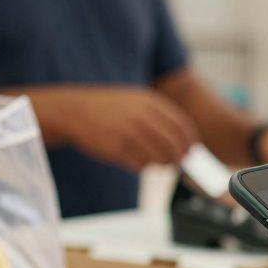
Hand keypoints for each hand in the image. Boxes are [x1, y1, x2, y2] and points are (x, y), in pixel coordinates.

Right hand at [32, 86, 198, 170]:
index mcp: (150, 102)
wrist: (75, 110)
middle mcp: (142, 116)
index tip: (192, 150)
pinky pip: (140, 164)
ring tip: (157, 162)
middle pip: (173, 143)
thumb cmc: (109, 107)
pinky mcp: (117, 148)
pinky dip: (144, 166)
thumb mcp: (136, 100)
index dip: (190, 140)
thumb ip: (159, 115)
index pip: (181, 125)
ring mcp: (129, 133)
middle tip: (178, 162)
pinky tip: (138, 162)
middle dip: (179, 156)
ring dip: (162, 163)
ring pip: (159, 157)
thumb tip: (184, 138)